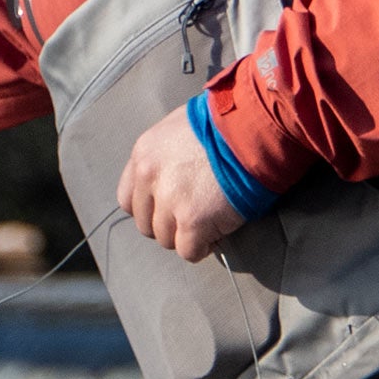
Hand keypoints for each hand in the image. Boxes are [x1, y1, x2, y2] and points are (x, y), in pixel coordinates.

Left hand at [118, 107, 245, 262]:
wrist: (250, 131)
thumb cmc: (222, 127)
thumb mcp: (177, 130)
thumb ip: (165, 156)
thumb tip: (169, 176)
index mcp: (143, 155)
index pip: (128, 199)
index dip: (149, 208)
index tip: (167, 208)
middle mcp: (149, 178)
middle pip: (145, 223)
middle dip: (168, 225)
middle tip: (192, 218)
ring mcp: (169, 201)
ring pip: (166, 239)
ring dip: (186, 236)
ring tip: (208, 224)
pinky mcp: (192, 221)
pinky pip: (189, 251)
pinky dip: (202, 248)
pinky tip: (216, 235)